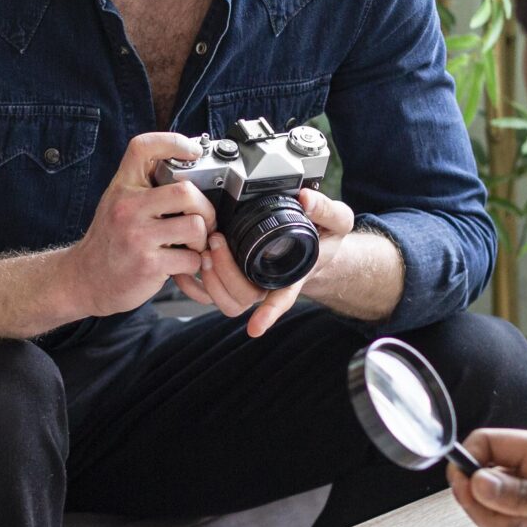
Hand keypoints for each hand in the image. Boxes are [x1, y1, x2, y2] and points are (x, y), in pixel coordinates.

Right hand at [66, 132, 222, 316]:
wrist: (84, 280)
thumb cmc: (109, 241)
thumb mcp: (118, 203)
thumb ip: (145, 188)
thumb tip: (187, 170)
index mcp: (122, 187)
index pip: (143, 147)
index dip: (173, 142)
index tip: (193, 151)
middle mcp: (127, 207)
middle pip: (185, 191)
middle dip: (205, 208)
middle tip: (204, 220)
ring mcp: (137, 236)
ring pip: (195, 226)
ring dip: (203, 239)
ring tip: (193, 245)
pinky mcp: (148, 264)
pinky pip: (191, 259)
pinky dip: (194, 264)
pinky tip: (181, 264)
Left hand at [175, 186, 355, 337]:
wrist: (317, 246)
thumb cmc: (324, 238)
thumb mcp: (337, 221)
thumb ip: (325, 209)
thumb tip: (305, 198)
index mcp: (294, 275)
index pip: (282, 298)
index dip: (269, 313)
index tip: (255, 328)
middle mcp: (270, 285)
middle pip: (243, 296)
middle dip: (225, 272)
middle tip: (217, 240)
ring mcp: (251, 285)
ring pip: (226, 300)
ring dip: (211, 278)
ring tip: (204, 250)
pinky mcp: (234, 281)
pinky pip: (210, 295)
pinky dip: (195, 284)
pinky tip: (189, 265)